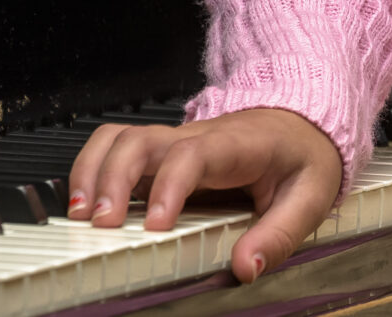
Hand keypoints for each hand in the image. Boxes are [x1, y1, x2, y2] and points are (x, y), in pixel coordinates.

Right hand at [67, 107, 343, 282]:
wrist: (302, 124)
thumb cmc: (303, 157)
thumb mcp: (311, 195)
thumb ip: (281, 233)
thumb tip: (246, 268)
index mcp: (236, 144)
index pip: (193, 153)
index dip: (170, 186)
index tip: (158, 225)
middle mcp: (196, 137)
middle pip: (141, 140)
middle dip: (113, 179)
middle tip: (103, 225)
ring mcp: (174, 143)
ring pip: (119, 138)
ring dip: (93, 172)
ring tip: (80, 217)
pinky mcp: (161, 155)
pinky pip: (116, 148)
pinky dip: (91, 169)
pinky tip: (84, 205)